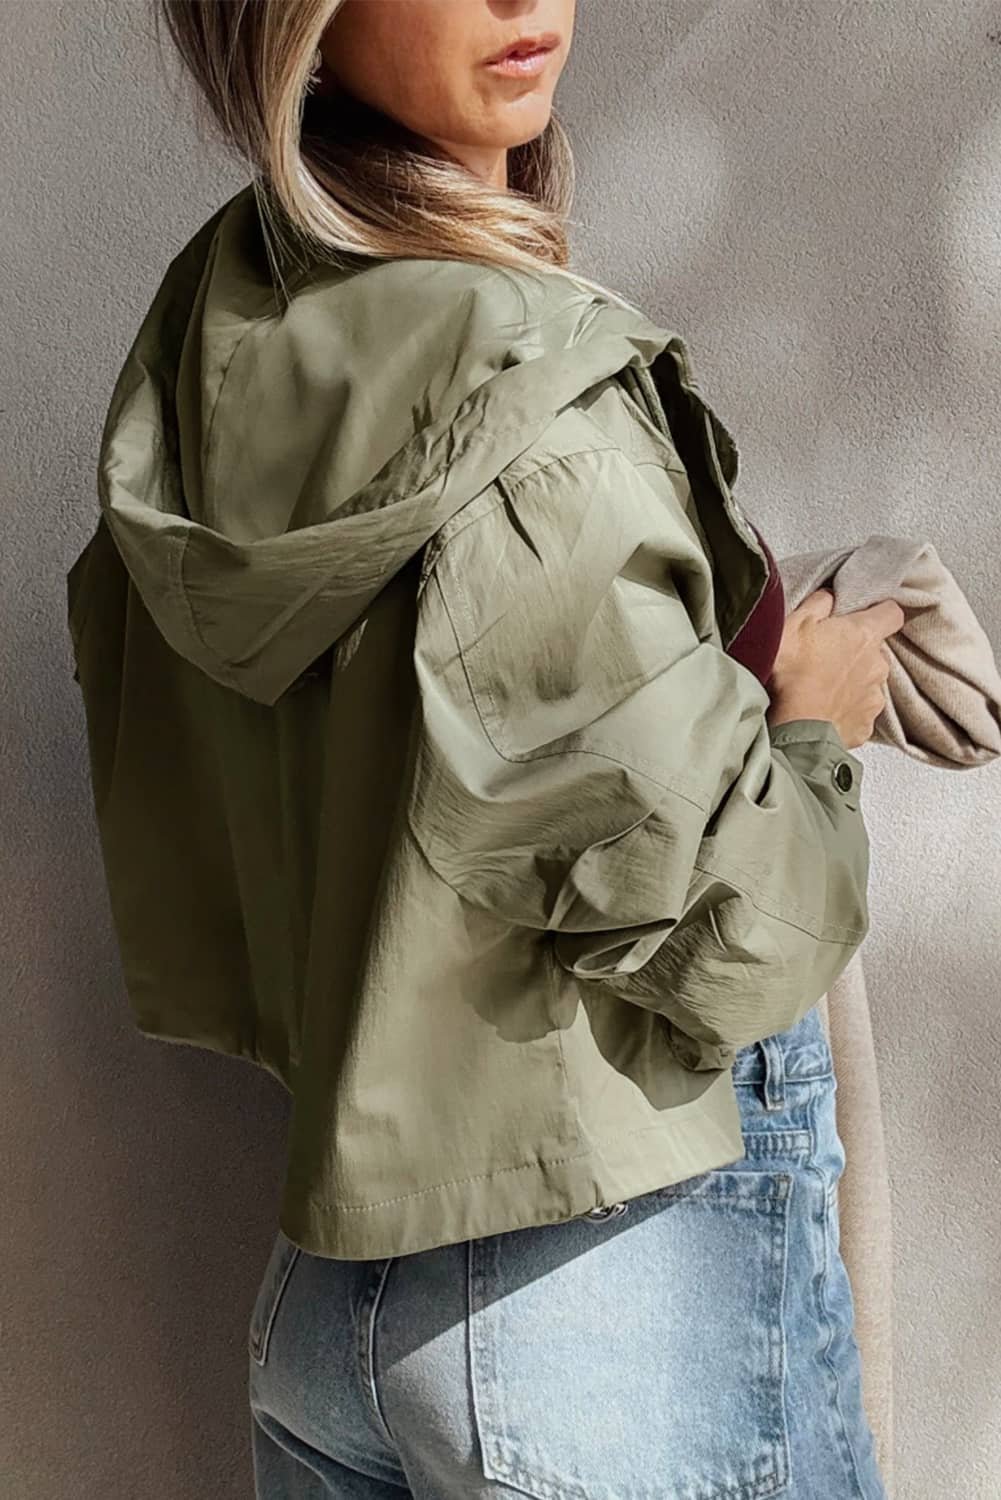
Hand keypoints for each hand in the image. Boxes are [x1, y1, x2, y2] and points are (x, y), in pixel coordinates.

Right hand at [766, 587, 904, 749]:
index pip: (891, 613)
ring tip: (820, 688)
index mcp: (864, 635)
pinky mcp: (865, 726)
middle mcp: (878, 666)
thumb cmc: (790, 675)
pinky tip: (822, 711)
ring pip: (868, 683)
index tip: (864, 615)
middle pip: (876, 651)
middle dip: (856, 651)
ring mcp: (874, 698)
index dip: (879, 612)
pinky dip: (845, 711)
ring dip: (851, 683)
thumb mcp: (793, 624)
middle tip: (825, 656)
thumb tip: (829, 598)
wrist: (791, 731)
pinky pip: (859, 713)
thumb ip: (818, 604)